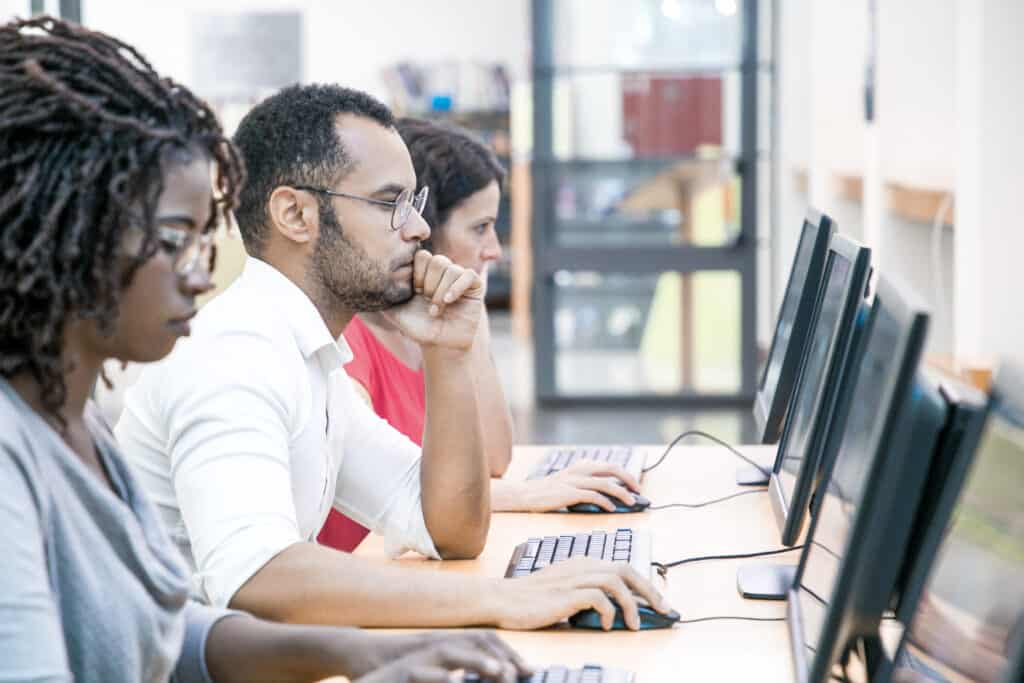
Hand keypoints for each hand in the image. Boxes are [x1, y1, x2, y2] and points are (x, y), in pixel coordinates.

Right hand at [353, 631, 530, 682]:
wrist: (359, 658)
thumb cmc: (399, 667)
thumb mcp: (433, 667)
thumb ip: (458, 671)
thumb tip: (491, 675)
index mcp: (449, 644)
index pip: (485, 641)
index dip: (508, 654)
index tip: (529, 670)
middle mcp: (438, 643)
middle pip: (476, 640)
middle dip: (502, 655)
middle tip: (522, 672)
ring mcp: (421, 653)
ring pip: (454, 651)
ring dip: (479, 660)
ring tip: (501, 673)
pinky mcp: (403, 667)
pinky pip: (423, 671)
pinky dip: (441, 677)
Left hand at [384, 250, 483, 349]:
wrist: (441, 345)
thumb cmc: (419, 329)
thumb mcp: (395, 313)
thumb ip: (384, 297)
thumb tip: (367, 285)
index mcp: (425, 274)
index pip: (421, 256)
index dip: (417, 273)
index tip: (414, 292)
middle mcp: (442, 274)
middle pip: (437, 260)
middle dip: (429, 284)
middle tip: (426, 301)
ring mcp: (458, 279)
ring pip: (451, 269)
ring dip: (440, 292)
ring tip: (435, 311)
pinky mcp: (473, 286)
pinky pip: (468, 275)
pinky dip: (457, 287)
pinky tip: (448, 301)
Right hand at [495, 558, 672, 630]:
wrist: (503, 599)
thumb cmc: (530, 598)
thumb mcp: (562, 588)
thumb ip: (585, 590)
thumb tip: (614, 607)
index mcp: (582, 562)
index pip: (621, 566)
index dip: (644, 583)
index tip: (658, 600)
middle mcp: (581, 565)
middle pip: (625, 569)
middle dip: (649, 590)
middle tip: (663, 609)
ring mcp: (573, 578)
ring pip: (615, 581)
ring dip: (631, 604)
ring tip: (634, 624)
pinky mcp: (566, 593)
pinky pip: (598, 598)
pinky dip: (608, 612)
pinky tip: (606, 625)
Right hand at [504, 462, 640, 512]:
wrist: (526, 494)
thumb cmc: (549, 492)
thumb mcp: (569, 481)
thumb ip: (587, 483)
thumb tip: (611, 495)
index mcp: (581, 466)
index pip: (609, 465)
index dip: (626, 474)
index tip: (635, 485)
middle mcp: (579, 470)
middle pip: (611, 469)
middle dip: (629, 479)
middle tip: (639, 491)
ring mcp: (574, 481)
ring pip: (605, 483)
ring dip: (621, 493)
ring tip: (631, 502)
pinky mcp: (568, 492)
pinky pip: (592, 496)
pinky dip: (605, 502)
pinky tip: (611, 508)